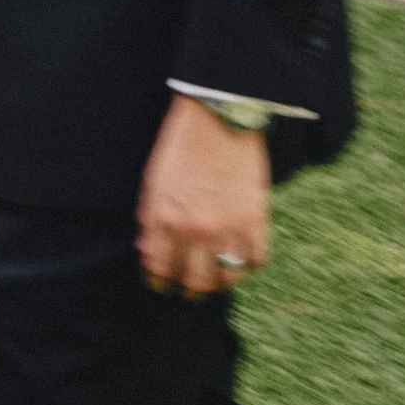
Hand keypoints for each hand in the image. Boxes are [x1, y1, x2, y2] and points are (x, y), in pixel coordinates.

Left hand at [137, 95, 270, 298]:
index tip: (160, 281)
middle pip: (193, 283)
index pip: (158, 269)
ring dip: (218, 284)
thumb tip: (147, 249)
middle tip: (188, 287)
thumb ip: (149, 219)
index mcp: (165, 219)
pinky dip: (248, 266)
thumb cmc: (182, 145)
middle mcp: (196, 230)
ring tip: (214, 279)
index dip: (157, 280)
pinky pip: (255, 261)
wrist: (220, 116)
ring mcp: (229, 228)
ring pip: (225, 279)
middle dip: (187, 289)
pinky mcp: (256, 220)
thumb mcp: (153, 181)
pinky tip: (240, 260)